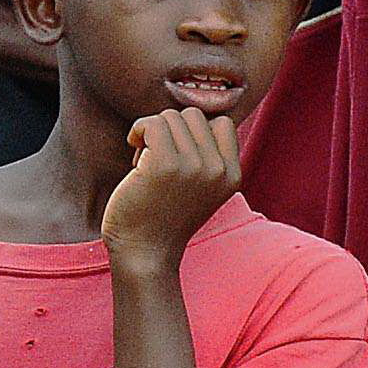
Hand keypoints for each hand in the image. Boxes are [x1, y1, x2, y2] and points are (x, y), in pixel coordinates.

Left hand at [103, 107, 244, 269]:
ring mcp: (194, 166)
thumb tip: (188, 115)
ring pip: (171, 116)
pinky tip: (133, 149)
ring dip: (152, 133)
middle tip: (156, 159)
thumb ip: (206, 156)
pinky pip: (152, 123)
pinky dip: (138, 130)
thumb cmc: (163, 216)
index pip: (221, 123)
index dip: (193, 131)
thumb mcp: (200, 187)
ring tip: (146, 162)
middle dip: (170, 131)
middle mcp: (219, 169)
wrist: (146, 252)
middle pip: (193, 115)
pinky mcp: (165, 165)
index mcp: (233, 174)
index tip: (177, 153)